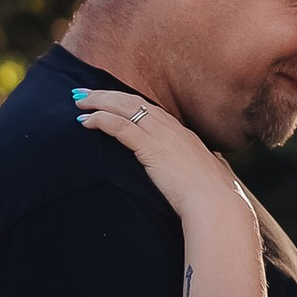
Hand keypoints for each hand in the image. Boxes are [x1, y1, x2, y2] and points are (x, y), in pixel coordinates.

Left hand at [72, 82, 248, 227]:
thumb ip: (189, 172)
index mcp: (182, 134)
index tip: (109, 100)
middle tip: (83, 92)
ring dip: (98, 102)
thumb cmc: (212, 199)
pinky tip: (85, 121)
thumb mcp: (201, 178)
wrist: (217, 204)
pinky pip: (120, 126)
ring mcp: (162, 135)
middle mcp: (171, 128)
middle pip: (132, 101)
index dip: (125, 102)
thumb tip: (185, 179)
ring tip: (78, 101)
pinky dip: (101, 120)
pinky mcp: (151, 148)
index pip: (148, 109)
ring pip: (124, 107)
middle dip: (106, 94)